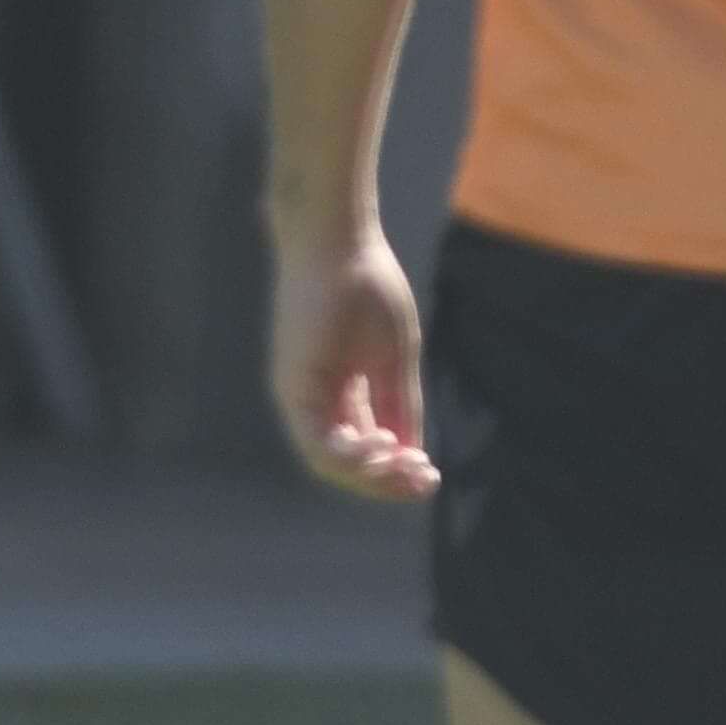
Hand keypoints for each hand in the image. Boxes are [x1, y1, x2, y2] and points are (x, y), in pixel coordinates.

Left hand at [269, 222, 436, 502]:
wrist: (339, 242)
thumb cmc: (368, 287)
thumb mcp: (394, 359)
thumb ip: (399, 405)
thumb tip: (411, 453)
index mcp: (343, 393)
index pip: (366, 450)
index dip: (397, 471)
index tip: (432, 476)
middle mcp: (317, 401)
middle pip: (347, 465)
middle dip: (386, 481)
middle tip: (423, 481)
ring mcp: (301, 395)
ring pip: (329, 462)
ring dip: (369, 473)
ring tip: (400, 459)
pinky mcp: (292, 386)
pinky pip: (316, 441)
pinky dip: (349, 455)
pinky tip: (380, 445)